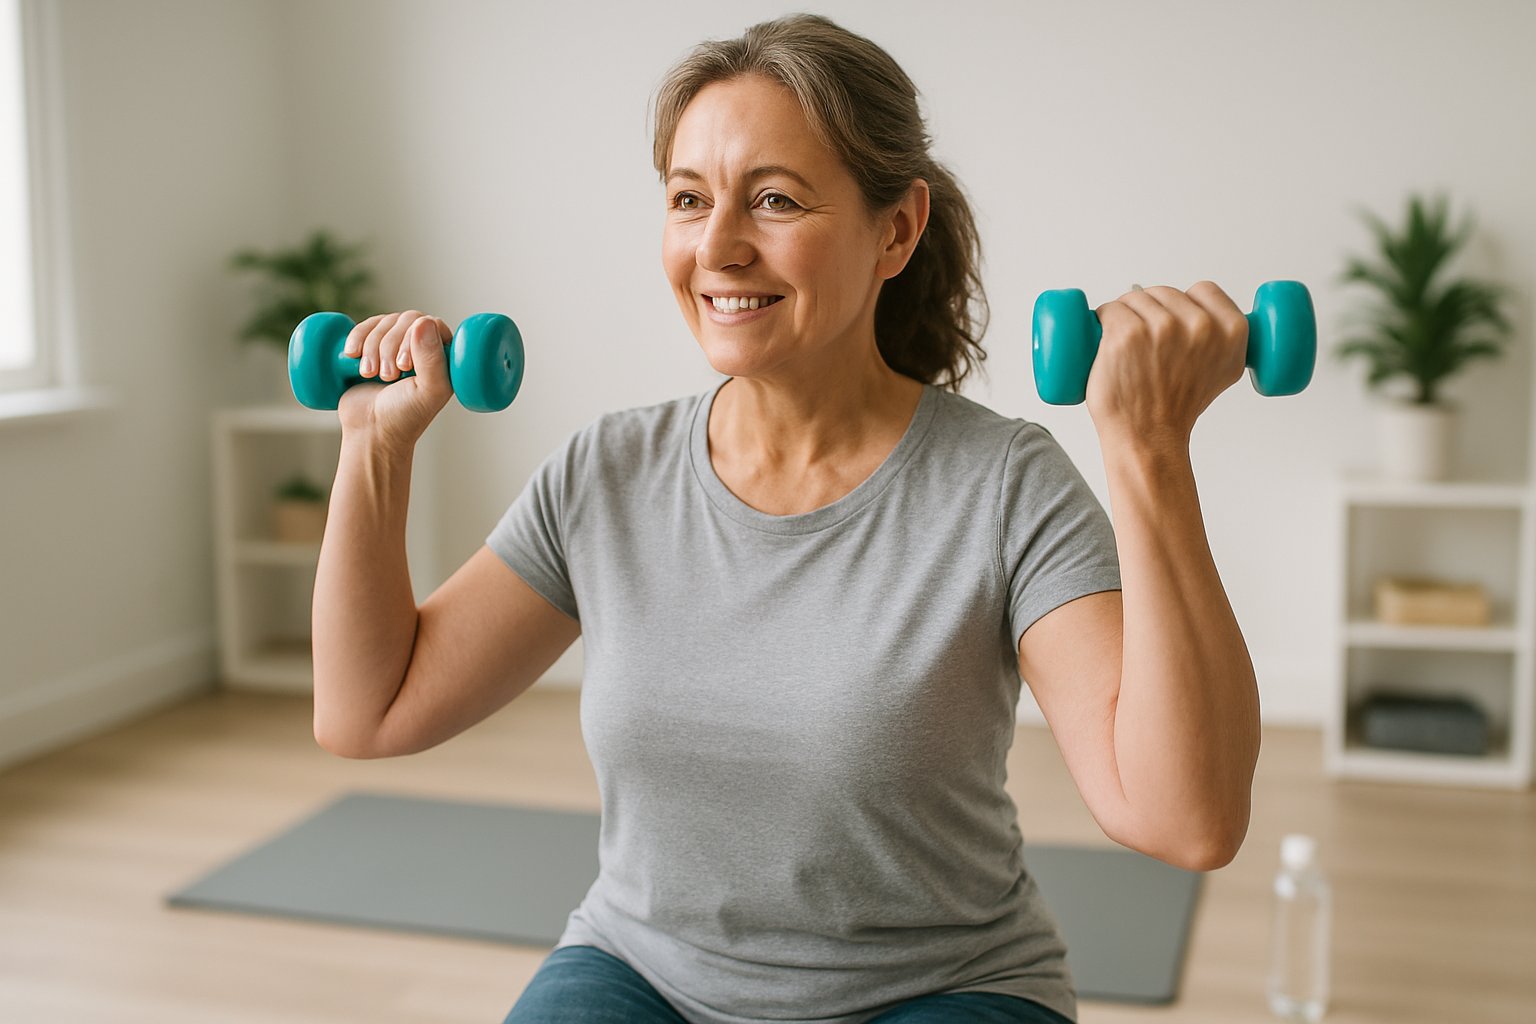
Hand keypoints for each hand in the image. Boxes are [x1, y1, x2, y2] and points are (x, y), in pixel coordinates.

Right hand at [337, 310, 455, 451]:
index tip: (404, 366)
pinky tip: (352, 355)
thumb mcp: (427, 392)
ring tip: (370, 374)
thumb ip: (432, 360)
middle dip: (389, 346)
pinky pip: (365, 326)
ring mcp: (396, 345)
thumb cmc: (404, 417)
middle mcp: (422, 347)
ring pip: (384, 322)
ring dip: (372, 347)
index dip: (414, 338)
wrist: (370, 431)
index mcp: (443, 356)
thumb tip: (423, 321)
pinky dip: (356, 338)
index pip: (431, 324)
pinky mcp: (372, 347)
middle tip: (387, 376)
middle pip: (405, 320)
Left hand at [1085, 281, 1248, 450]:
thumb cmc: (1176, 408)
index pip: (1204, 290)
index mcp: (1232, 331)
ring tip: (1126, 350)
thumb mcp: (1223, 372)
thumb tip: (1210, 316)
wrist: (1148, 439)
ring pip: (1135, 298)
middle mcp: (1201, 327)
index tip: (1172, 325)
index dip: (1183, 305)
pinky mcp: (1127, 333)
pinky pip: (1110, 309)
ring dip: (1124, 315)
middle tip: (1144, 347)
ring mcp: (1163, 328)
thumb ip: (1224, 341)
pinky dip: (1102, 320)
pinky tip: (1105, 340)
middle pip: (1165, 292)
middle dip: (1149, 311)